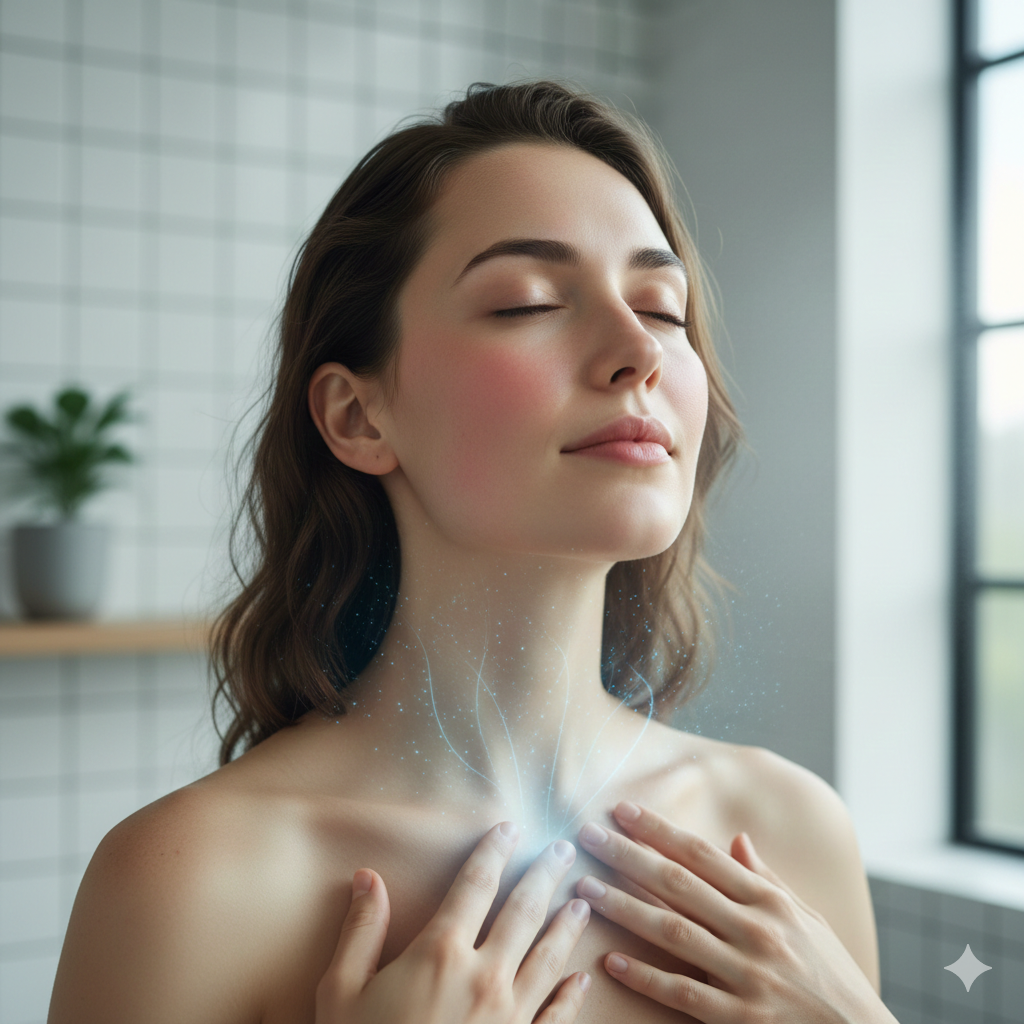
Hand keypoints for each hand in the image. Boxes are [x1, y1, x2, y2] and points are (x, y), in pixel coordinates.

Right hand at [315, 821, 591, 1023]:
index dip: (493, 851)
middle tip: (564, 848)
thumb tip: (367, 877)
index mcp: (440, 952)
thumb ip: (360, 931)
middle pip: (524, 911)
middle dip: (545, 874)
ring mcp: (510, 1016)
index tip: (510, 827)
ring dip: (567, 925)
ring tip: (583, 900)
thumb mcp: (342, 991)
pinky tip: (581, 978)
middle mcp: (484, 976)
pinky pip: (556, 1017)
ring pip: (549, 957)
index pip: (475, 884)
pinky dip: (571, 995)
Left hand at [574, 802, 894, 1023]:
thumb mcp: (807, 918)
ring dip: (624, 907)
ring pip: (673, 932)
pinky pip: (683, 993)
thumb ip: (766, 878)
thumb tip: (736, 838)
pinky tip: (612, 960)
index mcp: (769, 901)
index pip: (702, 855)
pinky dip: (646, 976)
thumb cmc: (831, 974)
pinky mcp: (741, 1018)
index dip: (659, 830)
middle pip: (679, 885)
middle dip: (629, 856)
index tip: (623, 810)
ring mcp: (747, 975)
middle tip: (587, 835)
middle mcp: (756, 930)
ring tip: (585, 888)